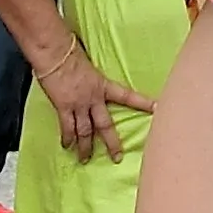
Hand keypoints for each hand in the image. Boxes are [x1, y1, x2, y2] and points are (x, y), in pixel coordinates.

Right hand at [36, 47, 152, 161]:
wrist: (56, 54)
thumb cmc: (72, 53)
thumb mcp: (91, 65)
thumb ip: (95, 78)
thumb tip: (95, 81)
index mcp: (103, 85)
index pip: (127, 96)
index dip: (142, 103)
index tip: (156, 108)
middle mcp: (93, 98)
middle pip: (105, 125)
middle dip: (112, 143)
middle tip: (117, 157)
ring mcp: (78, 104)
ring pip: (85, 132)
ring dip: (85, 147)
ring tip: (85, 159)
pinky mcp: (63, 107)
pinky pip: (67, 127)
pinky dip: (67, 138)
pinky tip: (67, 146)